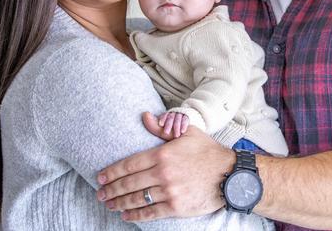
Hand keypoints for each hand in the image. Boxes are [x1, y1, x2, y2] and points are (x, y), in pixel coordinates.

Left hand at [96, 111, 234, 220]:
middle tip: (100, 193)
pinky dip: (135, 215)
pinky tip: (126, 215)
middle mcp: (163, 174)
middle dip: (111, 190)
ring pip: (137, 199)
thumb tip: (144, 116)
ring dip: (119, 203)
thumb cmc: (208, 152)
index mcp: (162, 154)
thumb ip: (162, 128)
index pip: (129, 164)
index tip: (101, 177)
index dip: (112, 172)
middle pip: (129, 184)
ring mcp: (169, 192)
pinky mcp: (176, 207)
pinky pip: (150, 212)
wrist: (230, 175)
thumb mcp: (186, 133)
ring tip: (109, 204)